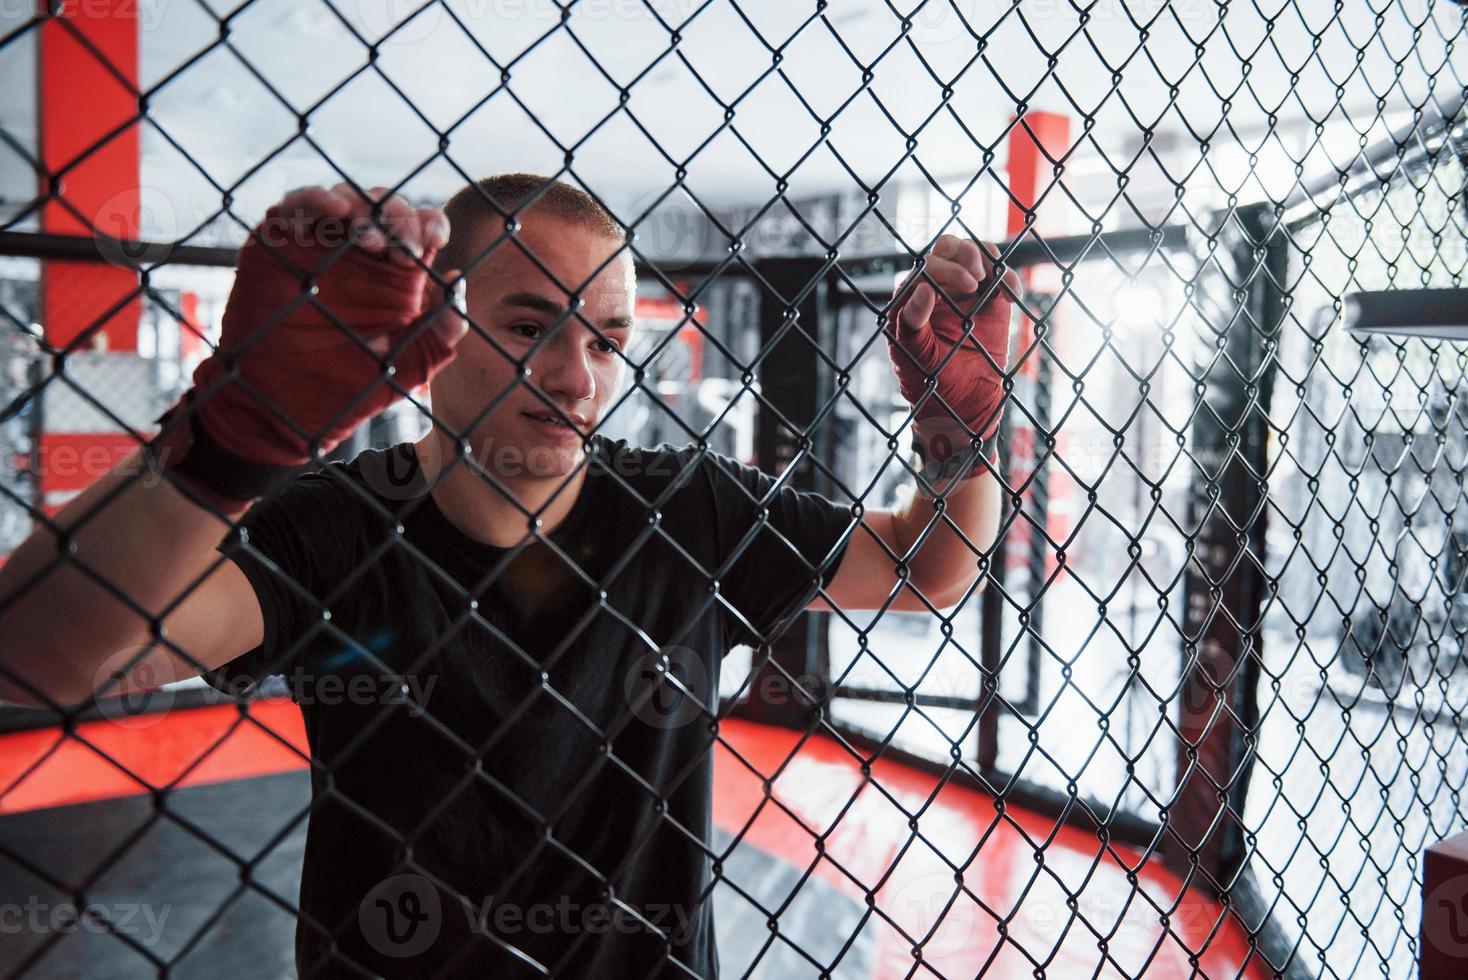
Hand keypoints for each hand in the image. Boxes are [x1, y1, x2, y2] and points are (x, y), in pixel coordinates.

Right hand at [152, 183, 469, 515]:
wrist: (285, 408)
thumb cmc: (347, 390)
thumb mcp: (410, 365)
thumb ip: (443, 330)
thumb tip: (458, 280)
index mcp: (394, 276)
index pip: (420, 228)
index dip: (430, 223)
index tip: (433, 241)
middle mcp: (359, 255)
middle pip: (386, 205)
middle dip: (399, 216)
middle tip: (400, 249)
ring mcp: (319, 247)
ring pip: (346, 197)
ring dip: (364, 207)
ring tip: (370, 239)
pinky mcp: (280, 245)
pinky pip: (296, 206)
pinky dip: (316, 200)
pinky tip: (337, 214)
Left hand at [883, 233, 1019, 475]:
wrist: (964, 406)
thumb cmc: (930, 384)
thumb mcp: (915, 357)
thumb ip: (912, 324)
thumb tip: (921, 290)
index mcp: (910, 299)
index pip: (924, 268)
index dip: (945, 269)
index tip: (967, 287)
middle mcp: (935, 288)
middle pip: (947, 249)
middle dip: (964, 255)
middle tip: (976, 280)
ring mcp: (964, 292)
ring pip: (972, 253)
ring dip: (986, 257)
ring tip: (995, 282)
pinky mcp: (989, 301)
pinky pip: (998, 275)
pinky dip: (1007, 278)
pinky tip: (1012, 296)